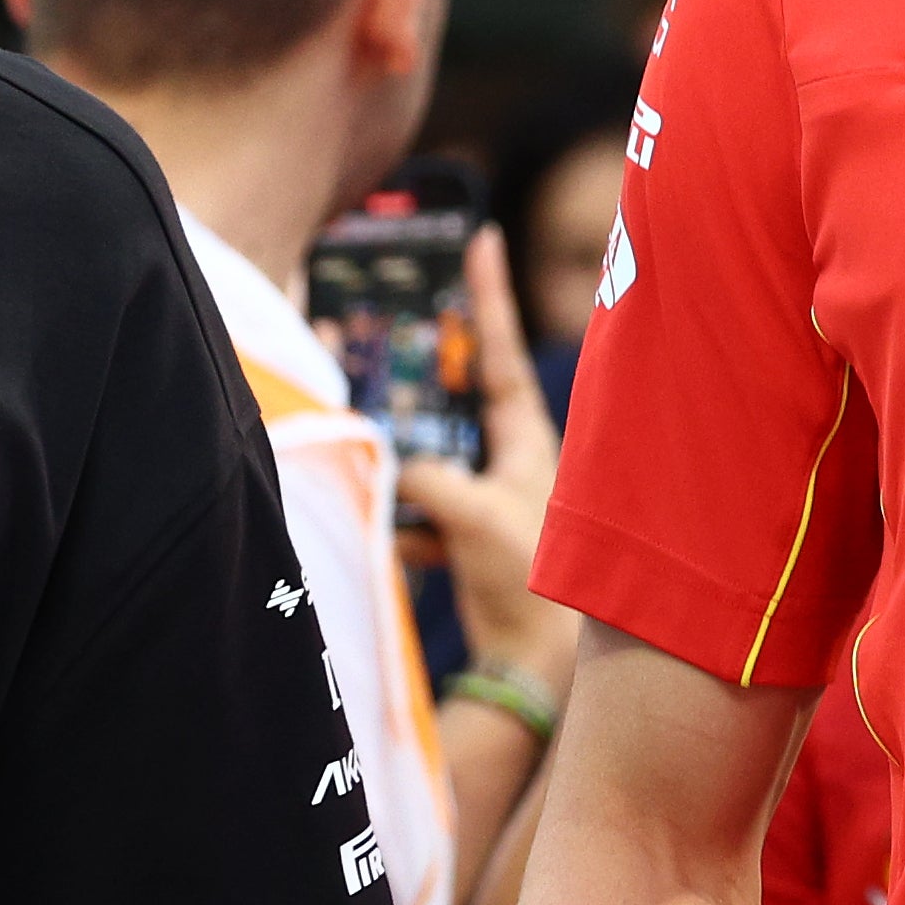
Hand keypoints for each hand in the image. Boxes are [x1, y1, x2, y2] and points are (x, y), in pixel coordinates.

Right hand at [400, 227, 573, 692]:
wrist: (536, 668)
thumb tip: (401, 466)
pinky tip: (405, 546)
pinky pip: (421, 507)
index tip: (484, 237)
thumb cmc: (527, 585)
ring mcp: (489, 493)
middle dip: (417, 375)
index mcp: (528, 439)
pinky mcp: (467, 533)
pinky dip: (405, 521)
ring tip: (369, 446)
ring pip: (431, 452)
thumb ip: (429, 476)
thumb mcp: (475, 515)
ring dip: (402, 458)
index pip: (502, 350)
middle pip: (455, 395)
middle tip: (378, 331)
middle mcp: (511, 458)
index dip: (489, 294)